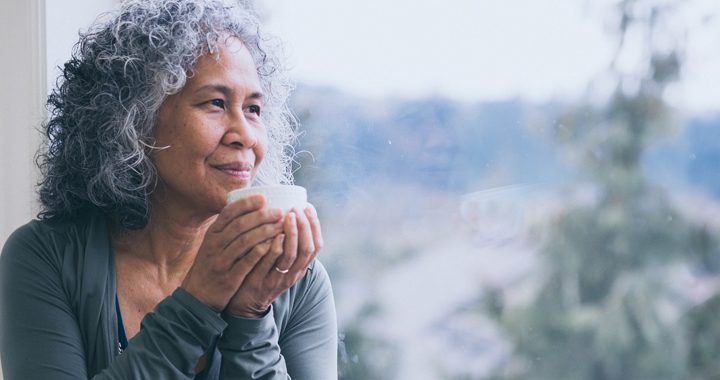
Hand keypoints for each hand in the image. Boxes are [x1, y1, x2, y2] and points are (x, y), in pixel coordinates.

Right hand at [181, 195, 283, 311]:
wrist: (198, 295)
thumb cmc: (212, 264)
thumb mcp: (213, 243)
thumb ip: (228, 227)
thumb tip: (249, 206)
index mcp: (213, 233)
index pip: (229, 213)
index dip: (246, 204)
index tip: (264, 198)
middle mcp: (215, 245)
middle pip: (239, 225)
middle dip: (261, 216)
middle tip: (279, 211)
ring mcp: (221, 261)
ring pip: (244, 242)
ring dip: (264, 232)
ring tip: (281, 226)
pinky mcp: (229, 277)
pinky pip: (246, 262)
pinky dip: (259, 252)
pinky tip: (272, 245)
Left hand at [225, 203, 323, 317]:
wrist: (245, 303)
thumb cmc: (264, 273)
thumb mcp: (281, 262)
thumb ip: (286, 243)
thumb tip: (288, 211)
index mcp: (300, 267)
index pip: (316, 245)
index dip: (314, 226)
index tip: (308, 207)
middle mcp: (293, 273)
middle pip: (307, 248)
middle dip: (304, 226)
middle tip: (296, 209)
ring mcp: (278, 278)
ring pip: (291, 255)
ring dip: (292, 234)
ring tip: (288, 216)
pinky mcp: (261, 281)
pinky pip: (270, 264)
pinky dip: (275, 248)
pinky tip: (274, 235)